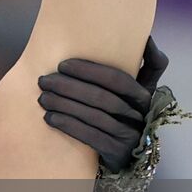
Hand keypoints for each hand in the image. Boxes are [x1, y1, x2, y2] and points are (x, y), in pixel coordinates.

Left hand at [37, 35, 169, 172]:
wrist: (129, 153)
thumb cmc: (127, 112)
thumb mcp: (138, 90)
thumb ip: (148, 65)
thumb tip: (148, 38)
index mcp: (145, 94)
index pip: (118, 79)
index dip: (90, 70)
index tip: (63, 64)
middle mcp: (141, 115)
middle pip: (101, 97)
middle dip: (68, 86)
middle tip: (43, 80)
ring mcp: (131, 136)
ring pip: (94, 116)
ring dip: (63, 105)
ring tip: (42, 98)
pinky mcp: (118, 154)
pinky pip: (91, 137)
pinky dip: (68, 125)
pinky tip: (49, 118)